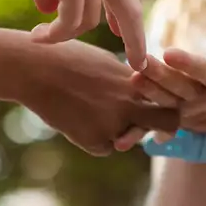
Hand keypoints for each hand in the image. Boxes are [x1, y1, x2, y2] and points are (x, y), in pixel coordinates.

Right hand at [0, 0, 146, 67]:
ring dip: (64, 34)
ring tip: (39, 38)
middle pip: (129, 9)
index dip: (119, 15)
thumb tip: (47, 10)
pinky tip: (37, 38)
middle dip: (134, 39)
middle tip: (137, 66)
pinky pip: (70, 19)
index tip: (118, 34)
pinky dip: (55, 34)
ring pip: (88, 17)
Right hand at [22, 41, 180, 155]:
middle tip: (149, 126)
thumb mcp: (107, 63)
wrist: (35, 70)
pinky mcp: (94, 142)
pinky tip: (77, 119)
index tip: (163, 110)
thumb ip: (129, 81)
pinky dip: (96, 138)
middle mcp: (129, 105)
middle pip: (164, 125)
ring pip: (128, 137)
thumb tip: (144, 91)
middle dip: (159, 127)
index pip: (170, 104)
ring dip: (119, 131)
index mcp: (135, 82)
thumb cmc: (69, 60)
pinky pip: (106, 146)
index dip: (170, 109)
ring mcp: (112, 126)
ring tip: (91, 109)